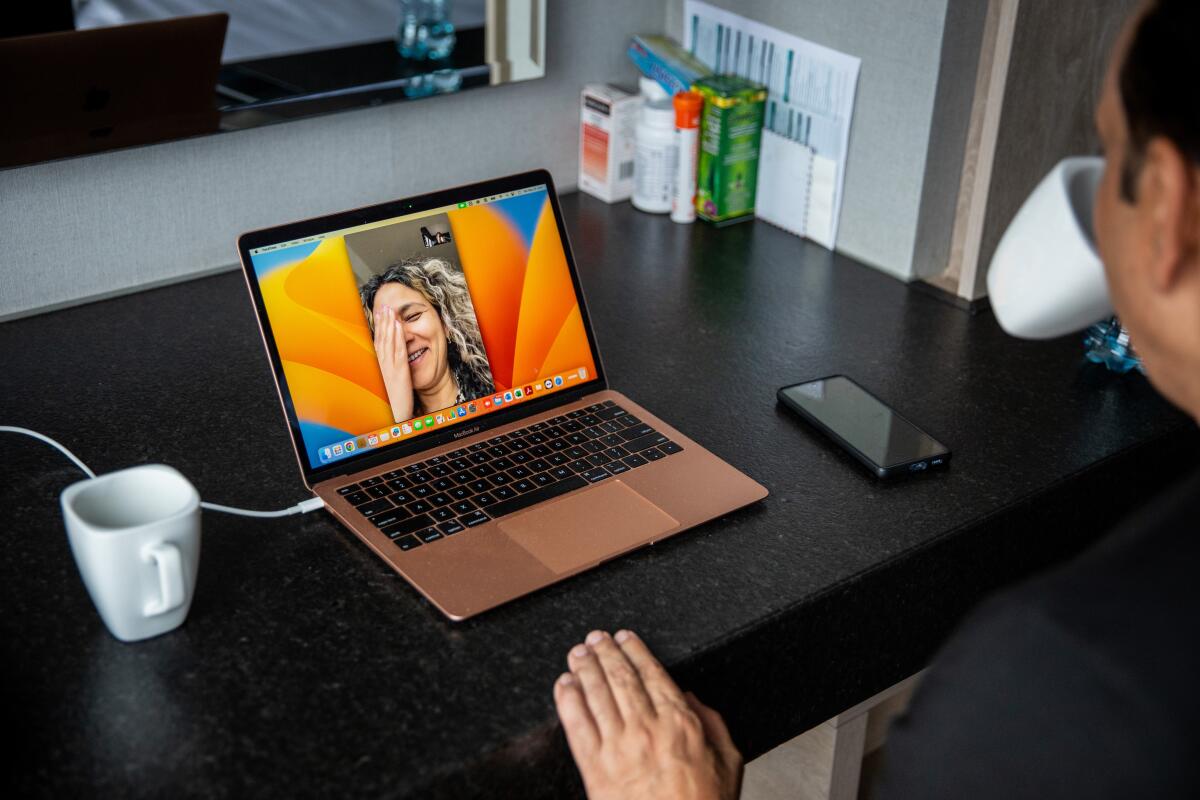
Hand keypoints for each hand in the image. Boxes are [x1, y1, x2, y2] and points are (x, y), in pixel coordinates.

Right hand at [373, 305, 413, 421]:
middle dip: (383, 322)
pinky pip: (398, 350)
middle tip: (384, 306)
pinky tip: (399, 325)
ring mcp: (389, 367)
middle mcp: (381, 365)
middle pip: (382, 339)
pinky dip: (398, 336)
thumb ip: (386, 373)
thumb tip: (384, 367)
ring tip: (390, 310)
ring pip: (388, 341)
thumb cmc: (390, 403)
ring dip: (389, 324)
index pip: (378, 343)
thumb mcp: (386, 385)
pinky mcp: (399, 371)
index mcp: (378, 368)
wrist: (392, 416)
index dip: (379, 329)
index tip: (379, 315)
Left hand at [554, 630, 742, 799]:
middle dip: (606, 652)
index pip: (652, 673)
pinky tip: (564, 685)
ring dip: (585, 667)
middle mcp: (647, 728)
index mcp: (680, 723)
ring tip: (578, 652)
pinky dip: (568, 699)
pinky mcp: (595, 768)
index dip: (635, 650)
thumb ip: (713, 724)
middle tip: (596, 637)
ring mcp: (618, 747)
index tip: (625, 638)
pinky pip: (577, 725)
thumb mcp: (728, 762)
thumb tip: (692, 699)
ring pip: (596, 694)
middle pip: (620, 677)